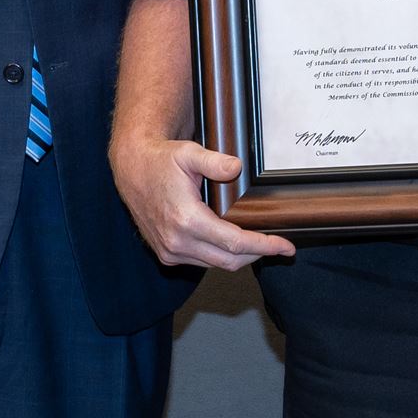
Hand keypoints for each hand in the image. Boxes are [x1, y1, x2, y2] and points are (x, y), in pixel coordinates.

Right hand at [111, 132, 295, 271]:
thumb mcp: (188, 153)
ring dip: (239, 256)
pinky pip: (201, 262)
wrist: (132, 170)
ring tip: (258, 242)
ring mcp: (170, 251)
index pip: (235, 243)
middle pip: (229, 261)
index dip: (265, 246)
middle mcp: (177, 242)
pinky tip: (231, 242)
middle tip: (279, 246)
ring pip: (216, 264)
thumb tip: (238, 168)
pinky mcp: (166, 254)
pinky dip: (220, 255)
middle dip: (258, 255)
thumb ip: (214, 161)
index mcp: (186, 220)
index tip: (285, 246)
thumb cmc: (161, 160)